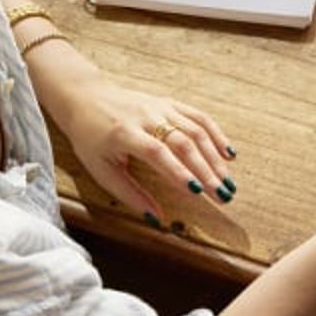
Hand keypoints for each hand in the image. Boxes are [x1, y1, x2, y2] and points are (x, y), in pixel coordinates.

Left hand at [62, 72, 237, 222]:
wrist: (87, 97)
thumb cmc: (90, 137)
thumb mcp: (100, 169)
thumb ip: (129, 194)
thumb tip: (156, 218)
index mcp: (124, 133)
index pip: (157, 152)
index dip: (178, 172)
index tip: (197, 192)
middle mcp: (147, 116)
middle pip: (183, 142)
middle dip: (206, 170)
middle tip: (223, 194)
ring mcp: (161, 107)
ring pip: (196, 130)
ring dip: (215, 157)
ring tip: (227, 180)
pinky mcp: (171, 103)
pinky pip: (199, 116)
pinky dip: (216, 134)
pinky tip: (228, 153)